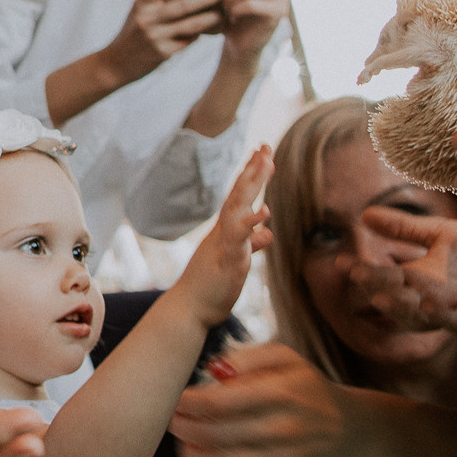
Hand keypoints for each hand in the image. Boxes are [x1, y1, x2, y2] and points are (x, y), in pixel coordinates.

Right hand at [99, 0, 227, 84]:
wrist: (116, 64)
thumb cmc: (133, 32)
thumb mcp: (140, 11)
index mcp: (142, 2)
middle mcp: (147, 17)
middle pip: (184, 3)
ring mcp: (155, 36)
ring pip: (191, 24)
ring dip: (211, 16)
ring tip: (224, 11)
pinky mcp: (163, 53)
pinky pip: (188, 40)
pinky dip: (202, 33)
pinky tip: (213, 29)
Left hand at [169, 342, 358, 456]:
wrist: (347, 425)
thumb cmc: (305, 385)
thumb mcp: (283, 356)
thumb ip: (247, 357)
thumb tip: (214, 369)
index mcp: (282, 393)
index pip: (221, 402)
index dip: (189, 403)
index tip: (176, 399)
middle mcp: (285, 428)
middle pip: (218, 435)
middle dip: (186, 429)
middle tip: (173, 422)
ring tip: (185, 444)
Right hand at [174, 146, 274, 325]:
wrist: (189, 309)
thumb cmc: (211, 285)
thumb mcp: (236, 260)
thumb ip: (252, 243)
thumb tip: (267, 233)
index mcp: (227, 230)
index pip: (240, 196)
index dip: (252, 173)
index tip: (263, 151)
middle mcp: (224, 231)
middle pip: (239, 194)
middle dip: (254, 170)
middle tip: (266, 147)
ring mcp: (224, 244)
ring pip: (238, 208)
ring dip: (252, 184)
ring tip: (267, 163)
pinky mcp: (228, 260)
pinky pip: (239, 239)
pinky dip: (251, 224)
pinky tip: (264, 210)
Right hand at [351, 209, 456, 334]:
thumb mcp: (436, 234)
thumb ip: (404, 228)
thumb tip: (365, 215)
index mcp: (416, 281)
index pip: (381, 280)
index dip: (362, 274)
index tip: (342, 263)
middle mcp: (430, 299)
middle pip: (396, 304)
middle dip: (378, 293)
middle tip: (363, 278)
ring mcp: (453, 310)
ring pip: (421, 319)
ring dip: (403, 311)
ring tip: (389, 298)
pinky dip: (446, 319)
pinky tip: (432, 305)